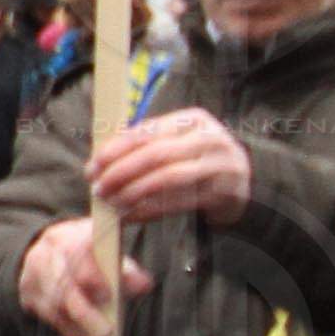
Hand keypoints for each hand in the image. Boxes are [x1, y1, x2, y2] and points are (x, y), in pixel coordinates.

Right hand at [18, 216, 153, 335]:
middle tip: (105, 332)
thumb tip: (143, 284)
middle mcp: (46, 253)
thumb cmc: (89, 254)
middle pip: (62, 286)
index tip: (108, 294)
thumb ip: (126, 268)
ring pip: (53, 306)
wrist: (51, 251)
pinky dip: (67, 331)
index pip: (78, 255)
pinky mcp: (27, 294)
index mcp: (68, 236)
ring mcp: (32, 274)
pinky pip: (47, 317)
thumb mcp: (108, 253)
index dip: (93, 276)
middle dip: (84, 312)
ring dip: (77, 326)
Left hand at [87, 107, 253, 225]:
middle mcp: (210, 138)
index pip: (146, 131)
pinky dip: (150, 210)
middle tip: (98, 188)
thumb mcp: (176, 143)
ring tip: (111, 204)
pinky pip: (180, 202)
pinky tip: (130, 216)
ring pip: (168, 178)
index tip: (92, 167)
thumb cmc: (195, 160)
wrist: (242, 183)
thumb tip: (98, 164)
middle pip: (156, 154)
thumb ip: (144, 146)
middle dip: (120, 172)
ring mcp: (221, 165)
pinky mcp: (224, 192)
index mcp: (193, 119)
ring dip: (133, 192)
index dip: (114, 150)